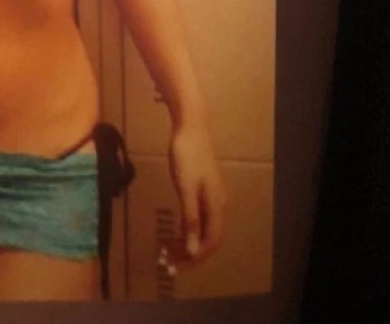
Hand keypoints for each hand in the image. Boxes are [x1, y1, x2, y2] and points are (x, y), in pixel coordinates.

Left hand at [167, 122, 225, 264]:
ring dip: (190, 239)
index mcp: (216, 205)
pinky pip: (200, 215)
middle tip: (170, 259)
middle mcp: (218, 203)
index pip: (211, 240)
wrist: (191, 126)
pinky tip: (177, 228)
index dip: (196, 256)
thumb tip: (192, 249)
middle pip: (209, 236)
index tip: (177, 264)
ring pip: (204, 226)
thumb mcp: (185, 188)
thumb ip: (189, 218)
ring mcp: (212, 195)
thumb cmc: (187, 155)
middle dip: (192, 251)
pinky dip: (189, 226)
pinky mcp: (204, 187)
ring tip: (171, 247)